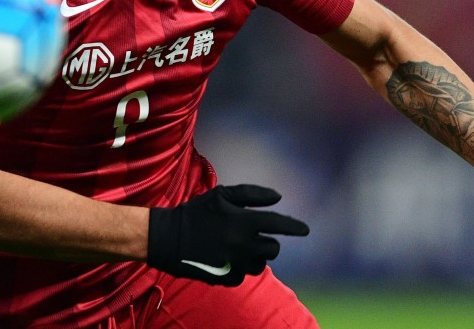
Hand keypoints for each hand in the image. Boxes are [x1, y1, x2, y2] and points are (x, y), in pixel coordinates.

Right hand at [146, 184, 308, 285]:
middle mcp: (242, 244)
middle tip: (258, 236)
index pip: (277, 224)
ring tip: (240, 247)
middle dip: (269, 242)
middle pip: (273, 248)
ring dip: (256, 255)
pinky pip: (244, 275)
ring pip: (260, 264)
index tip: (306, 230)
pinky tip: (227, 257)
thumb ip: (252, 194)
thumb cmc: (197, 212)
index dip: (294, 227)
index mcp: (243, 221)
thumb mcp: (222, 195)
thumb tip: (278, 198)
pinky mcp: (226, 278)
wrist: (168, 238)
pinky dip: (240, 267)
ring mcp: (235, 263)